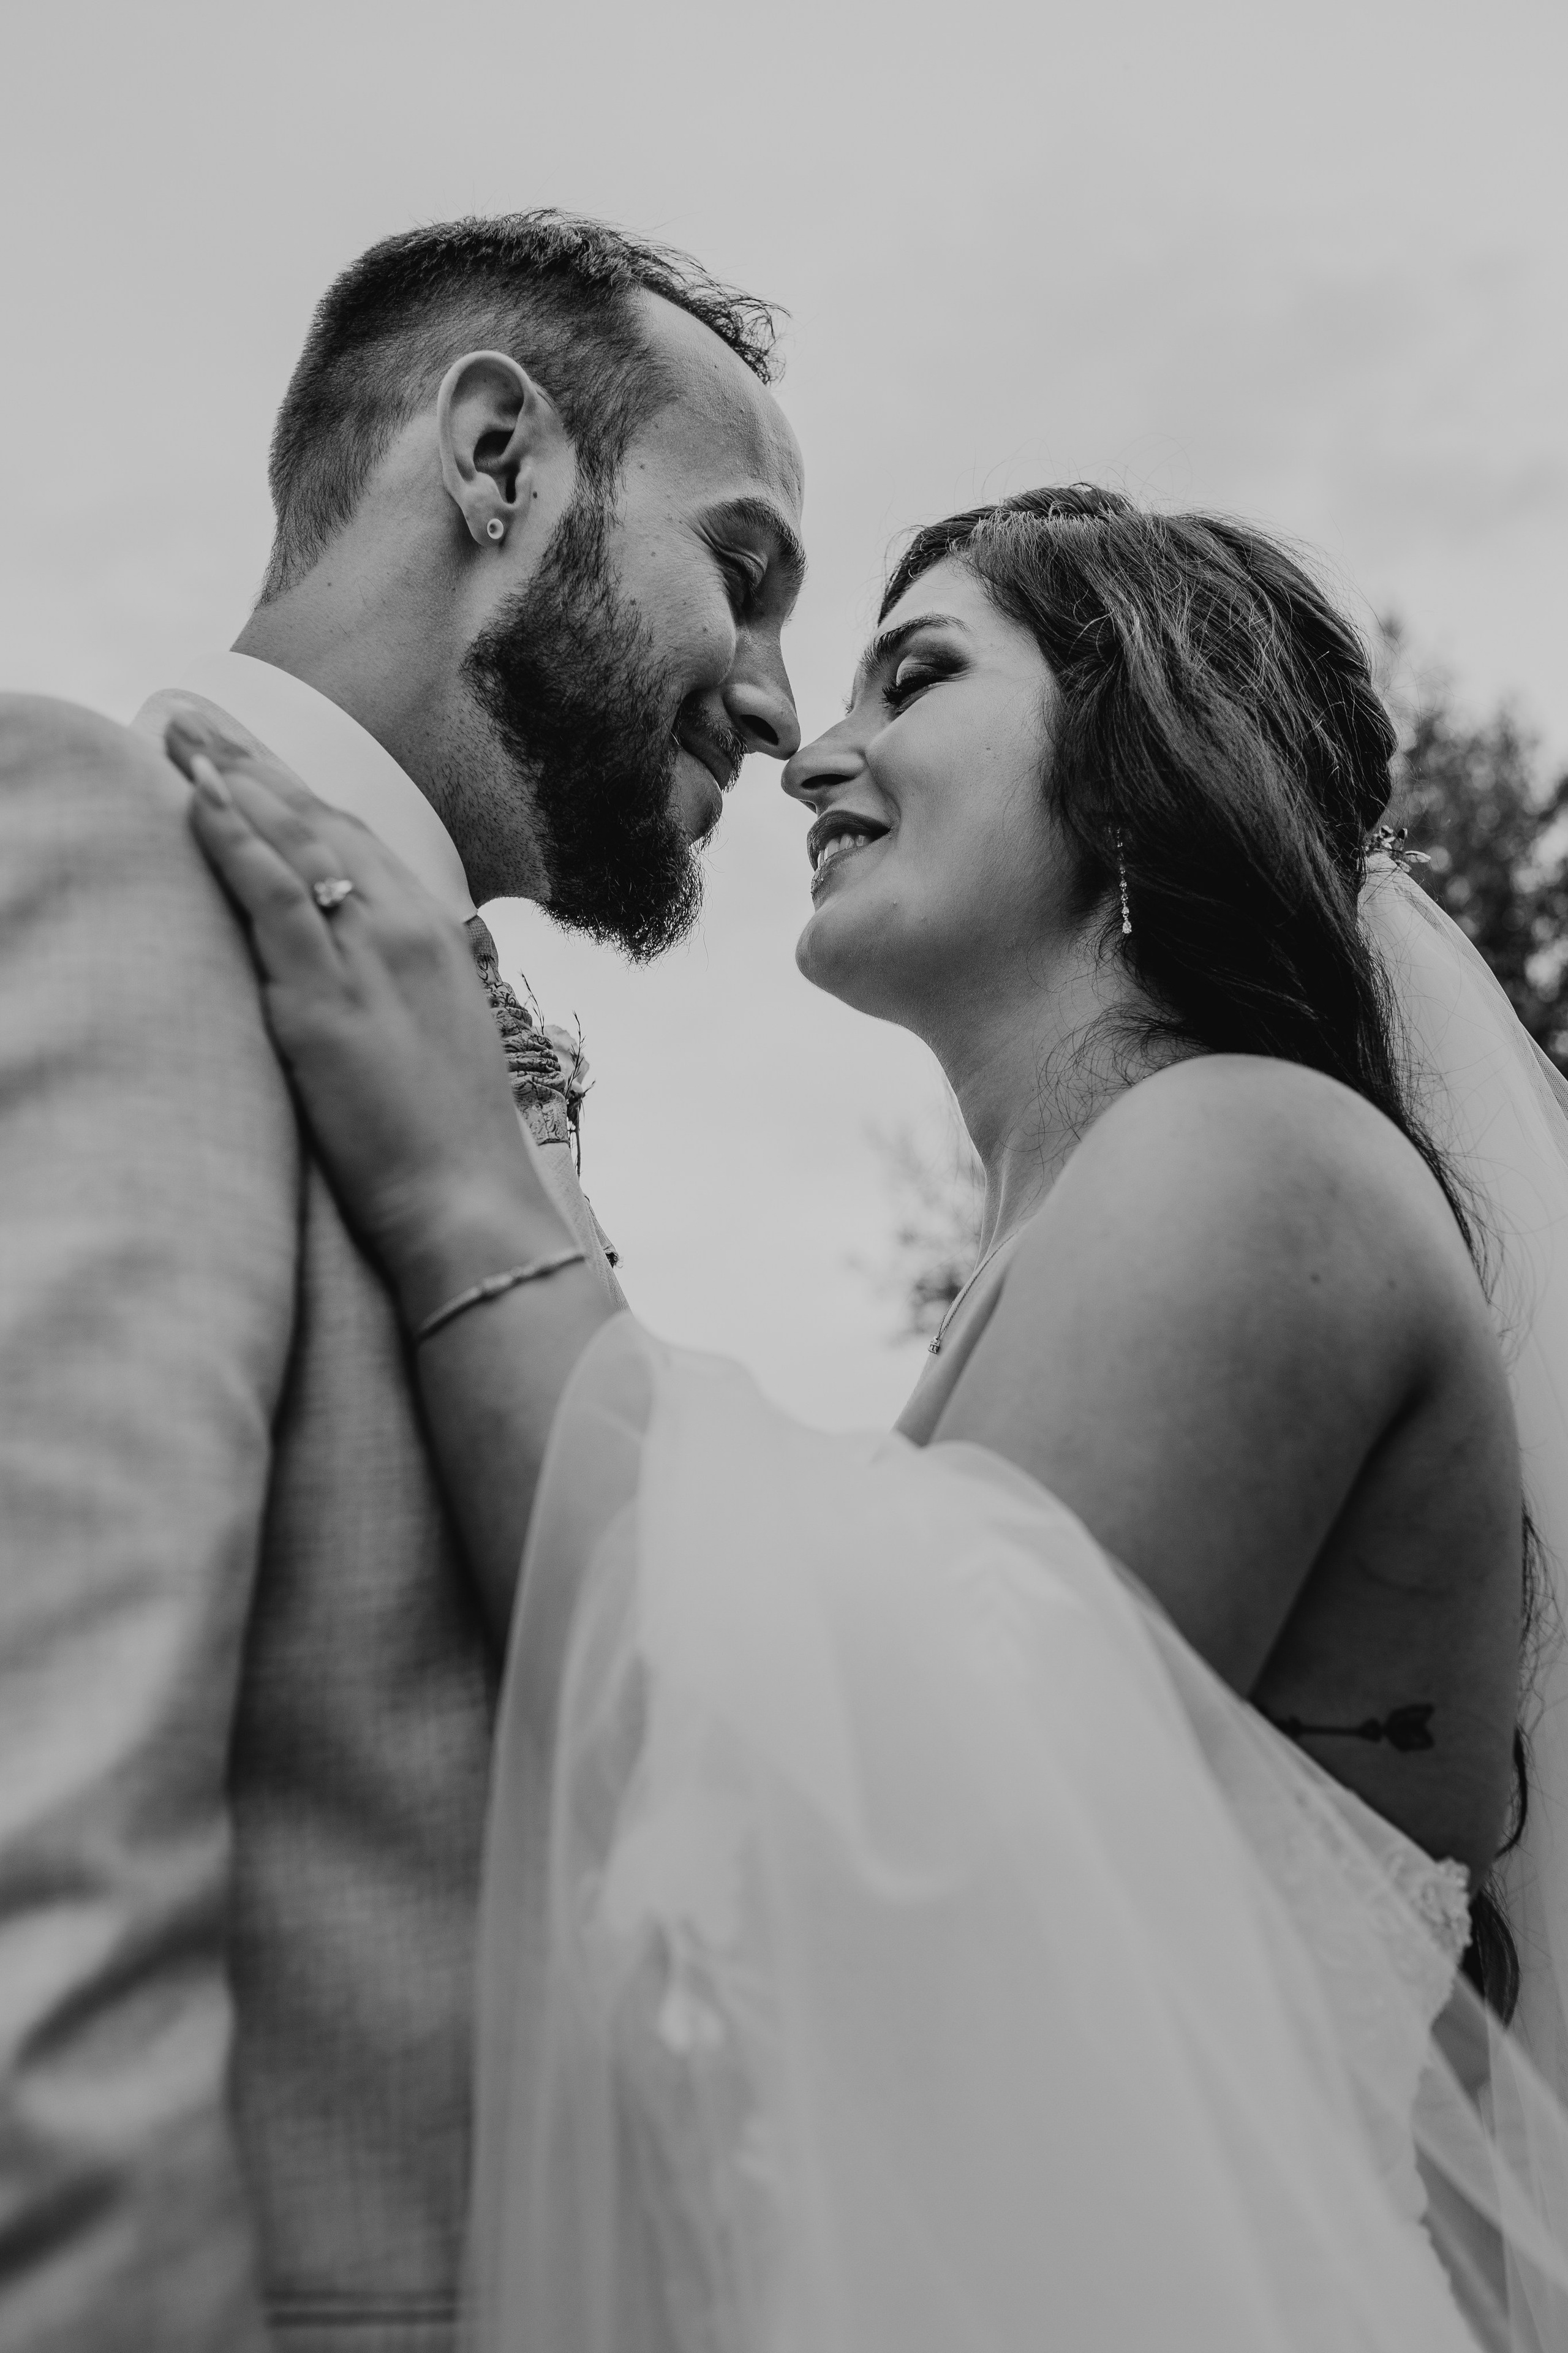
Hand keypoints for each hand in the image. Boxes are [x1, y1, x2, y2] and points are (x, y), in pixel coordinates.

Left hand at [169, 709, 563, 1322]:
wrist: (469, 1201)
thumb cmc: (449, 1140)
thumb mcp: (432, 1039)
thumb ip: (392, 988)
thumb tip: (347, 971)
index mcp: (436, 934)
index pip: (356, 838)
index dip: (292, 789)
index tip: (243, 753)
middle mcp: (408, 928)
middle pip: (319, 821)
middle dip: (250, 762)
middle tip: (190, 715)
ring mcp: (370, 958)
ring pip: (294, 842)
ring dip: (230, 780)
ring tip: (175, 734)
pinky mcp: (327, 998)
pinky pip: (275, 898)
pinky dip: (236, 843)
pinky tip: (198, 802)